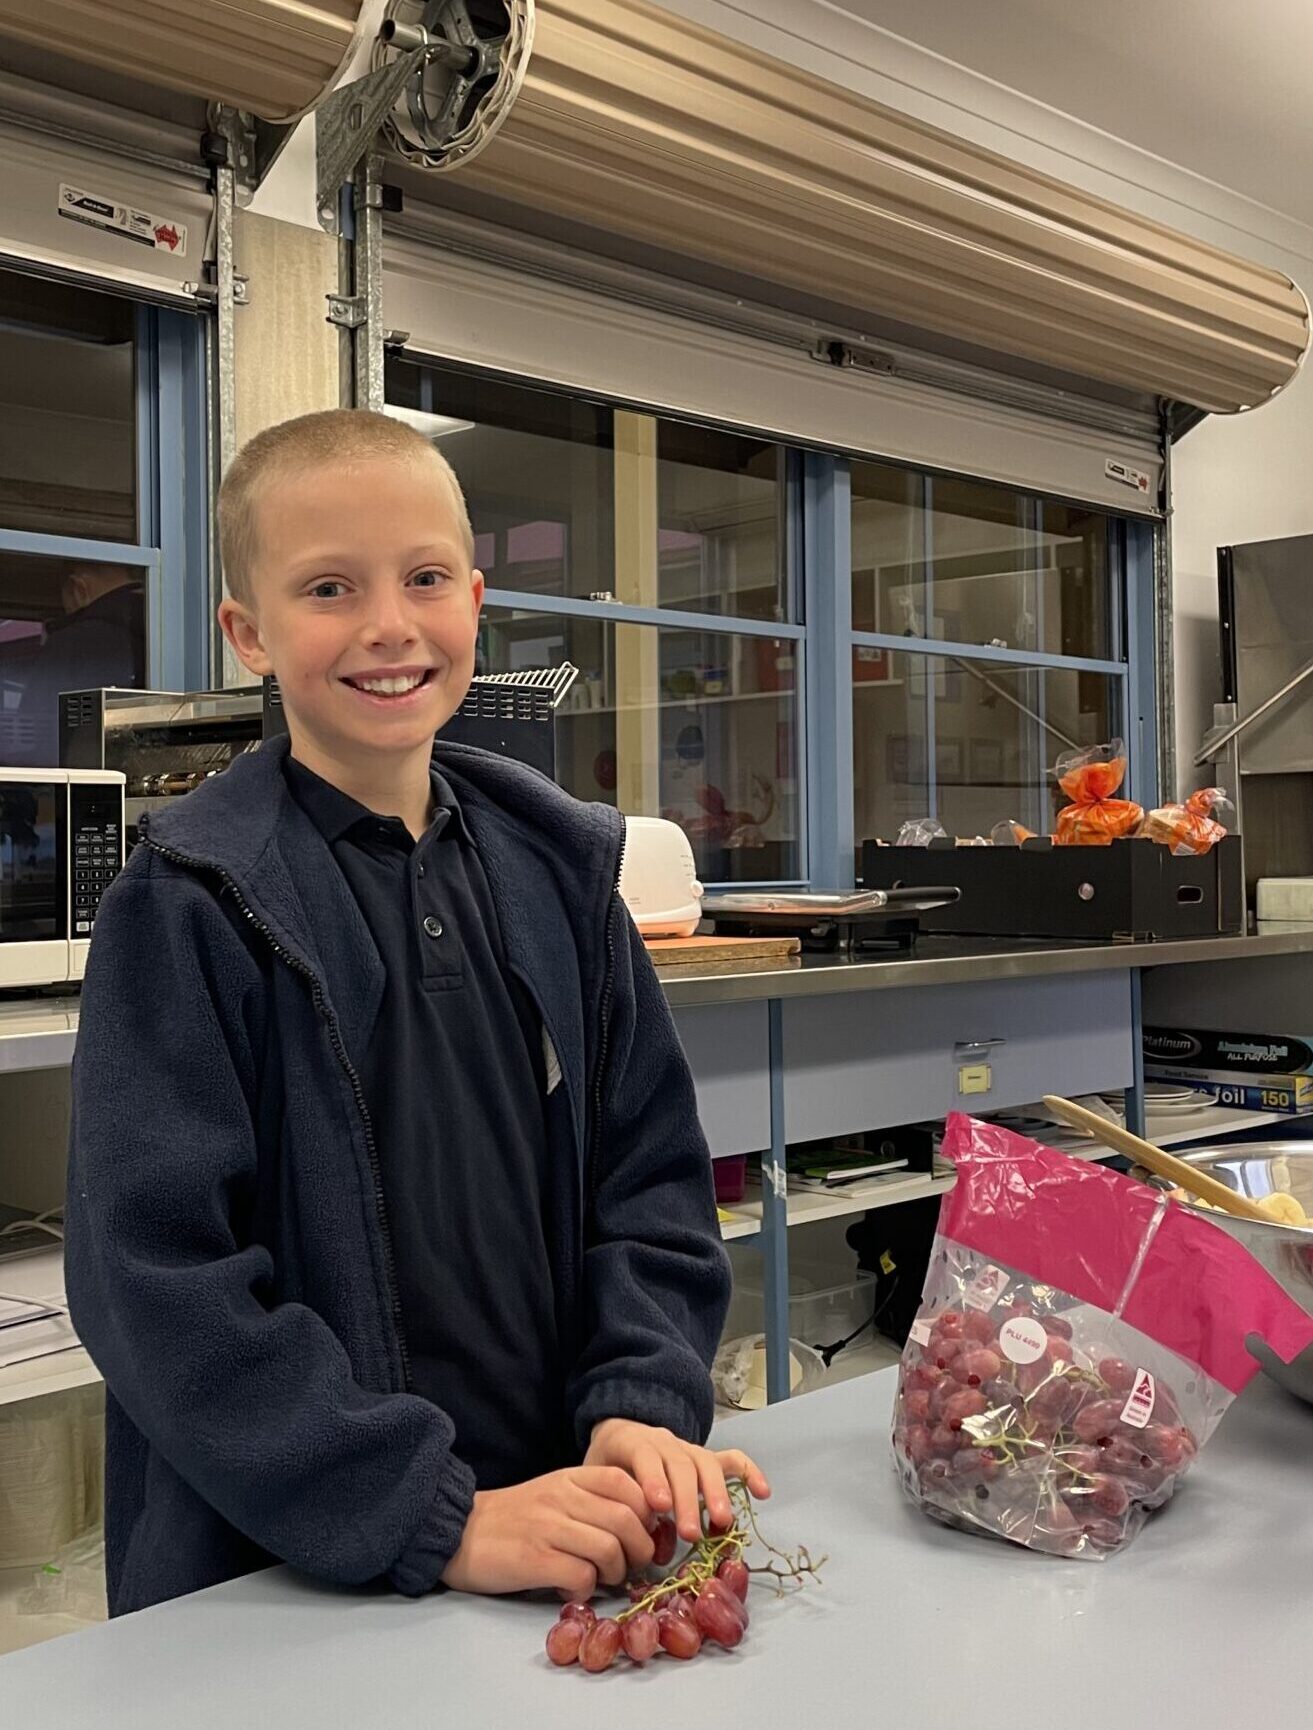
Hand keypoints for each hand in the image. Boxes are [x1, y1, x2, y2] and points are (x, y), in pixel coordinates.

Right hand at [441, 1466, 655, 1599]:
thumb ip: (591, 1501)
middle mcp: (561, 1497)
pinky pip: (581, 1575)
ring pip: (608, 1548)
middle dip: (640, 1549)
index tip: (645, 1533)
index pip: (625, 1483)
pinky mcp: (533, 1560)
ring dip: (616, 1572)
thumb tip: (637, 1526)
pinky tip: (574, 1587)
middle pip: (625, 1519)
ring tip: (604, 1579)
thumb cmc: (513, 1517)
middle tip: (633, 1566)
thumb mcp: (554, 1493)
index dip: (646, 1511)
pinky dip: (587, 1588)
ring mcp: (547, 1527)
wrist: (458, 1531)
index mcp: (570, 1478)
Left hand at [585, 1419, 770, 1544]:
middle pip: (680, 1464)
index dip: (653, 1479)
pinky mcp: (705, 1457)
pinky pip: (731, 1459)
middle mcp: (663, 1441)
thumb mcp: (596, 1480)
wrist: (615, 1438)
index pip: (644, 1456)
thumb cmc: (604, 1469)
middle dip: (688, 1500)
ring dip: (716, 1492)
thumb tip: (634, 1538)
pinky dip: (749, 1472)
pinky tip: (762, 1493)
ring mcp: (687, 1448)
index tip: (659, 1506)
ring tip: (721, 1522)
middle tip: (691, 1534)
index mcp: (630, 1442)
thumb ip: (613, 1503)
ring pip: (706, 1462)